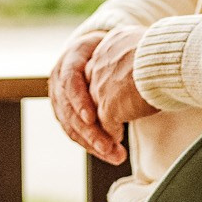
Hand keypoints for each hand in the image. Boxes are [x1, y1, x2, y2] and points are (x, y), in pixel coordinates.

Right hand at [51, 29, 122, 162]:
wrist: (94, 48)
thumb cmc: (110, 48)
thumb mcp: (113, 46)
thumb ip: (119, 58)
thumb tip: (142, 73)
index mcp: (70, 59)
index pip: (70, 81)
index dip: (80, 101)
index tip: (93, 118)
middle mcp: (59, 78)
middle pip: (69, 110)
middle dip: (90, 132)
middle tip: (111, 148)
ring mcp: (58, 96)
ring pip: (70, 125)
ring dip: (92, 144)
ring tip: (115, 155)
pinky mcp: (63, 111)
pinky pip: (73, 131)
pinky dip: (90, 144)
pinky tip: (106, 153)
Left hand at [86, 25, 161, 155]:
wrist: (167, 62)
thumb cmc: (172, 52)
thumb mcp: (151, 44)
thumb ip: (143, 53)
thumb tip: (157, 59)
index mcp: (112, 43)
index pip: (102, 64)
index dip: (108, 80)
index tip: (117, 91)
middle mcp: (100, 62)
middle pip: (92, 86)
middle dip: (100, 102)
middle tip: (110, 115)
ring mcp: (101, 85)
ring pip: (95, 108)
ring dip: (102, 123)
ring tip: (111, 135)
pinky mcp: (108, 106)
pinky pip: (105, 125)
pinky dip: (110, 134)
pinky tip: (117, 141)